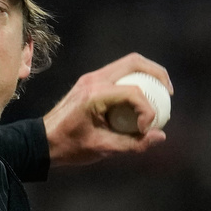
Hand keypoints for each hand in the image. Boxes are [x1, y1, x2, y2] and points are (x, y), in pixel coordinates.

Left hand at [43, 52, 171, 166]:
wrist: (42, 141)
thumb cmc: (69, 147)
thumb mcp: (102, 149)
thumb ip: (133, 144)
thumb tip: (161, 136)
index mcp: (95, 95)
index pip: (133, 92)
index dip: (148, 110)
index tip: (146, 130)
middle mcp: (93, 79)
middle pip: (135, 62)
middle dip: (157, 75)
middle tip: (168, 93)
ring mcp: (90, 77)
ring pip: (127, 63)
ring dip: (147, 74)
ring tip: (160, 92)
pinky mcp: (89, 81)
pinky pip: (118, 73)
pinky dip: (134, 80)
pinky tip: (142, 98)